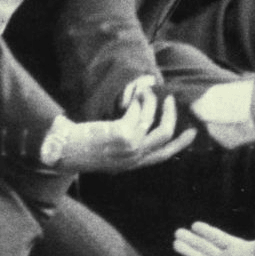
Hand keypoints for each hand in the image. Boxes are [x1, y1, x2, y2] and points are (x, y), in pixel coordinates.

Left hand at [45, 94, 196, 172]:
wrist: (62, 150)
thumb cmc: (81, 149)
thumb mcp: (109, 153)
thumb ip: (127, 146)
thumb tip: (142, 123)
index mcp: (133, 164)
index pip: (165, 156)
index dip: (181, 143)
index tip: (192, 132)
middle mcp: (134, 157)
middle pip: (166, 136)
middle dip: (171, 115)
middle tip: (170, 100)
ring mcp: (130, 146)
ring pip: (153, 119)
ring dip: (151, 101)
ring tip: (144, 91)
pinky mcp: (122, 134)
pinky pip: (137, 111)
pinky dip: (136, 100)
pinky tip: (130, 94)